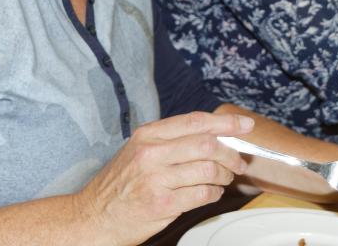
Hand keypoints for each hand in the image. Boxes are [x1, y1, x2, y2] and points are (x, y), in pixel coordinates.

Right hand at [77, 111, 252, 244]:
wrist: (93, 217)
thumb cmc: (120, 184)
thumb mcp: (139, 150)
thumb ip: (172, 141)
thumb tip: (215, 136)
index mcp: (148, 134)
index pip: (196, 122)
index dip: (226, 123)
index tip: (245, 126)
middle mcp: (151, 153)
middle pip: (207, 145)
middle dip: (230, 153)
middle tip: (238, 162)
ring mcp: (156, 179)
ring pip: (208, 170)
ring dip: (224, 176)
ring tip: (223, 179)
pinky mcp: (162, 203)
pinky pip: (202, 194)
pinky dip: (214, 193)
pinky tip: (211, 193)